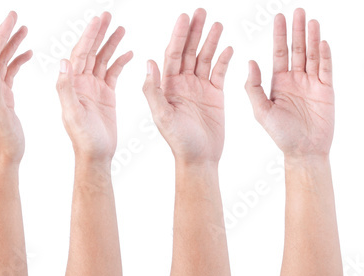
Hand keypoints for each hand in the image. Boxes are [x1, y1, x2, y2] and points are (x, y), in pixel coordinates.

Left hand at [0, 12, 31, 165]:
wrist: (2, 158)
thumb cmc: (2, 141)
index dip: (0, 35)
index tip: (11, 18)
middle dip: (5, 33)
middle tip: (15, 16)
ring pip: (1, 61)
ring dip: (12, 44)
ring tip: (25, 28)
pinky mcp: (2, 97)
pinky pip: (8, 72)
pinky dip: (17, 60)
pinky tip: (28, 53)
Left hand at [57, 12, 131, 162]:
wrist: (95, 156)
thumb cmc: (82, 138)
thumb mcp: (72, 113)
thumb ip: (65, 88)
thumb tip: (63, 61)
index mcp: (71, 85)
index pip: (79, 54)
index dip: (88, 36)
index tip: (97, 20)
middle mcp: (80, 83)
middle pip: (90, 51)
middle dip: (98, 33)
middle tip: (108, 15)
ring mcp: (93, 88)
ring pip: (102, 59)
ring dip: (110, 43)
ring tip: (120, 27)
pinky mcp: (105, 95)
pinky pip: (112, 72)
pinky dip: (120, 61)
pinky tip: (130, 51)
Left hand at [143, 9, 232, 164]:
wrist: (198, 159)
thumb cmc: (177, 141)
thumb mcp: (161, 116)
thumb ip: (153, 90)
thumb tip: (148, 62)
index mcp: (166, 86)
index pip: (172, 54)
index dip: (178, 35)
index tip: (184, 17)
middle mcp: (181, 84)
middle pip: (188, 51)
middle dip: (194, 31)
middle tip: (201, 10)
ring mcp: (198, 88)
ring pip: (204, 58)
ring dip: (210, 40)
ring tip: (217, 22)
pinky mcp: (214, 95)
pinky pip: (219, 72)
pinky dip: (224, 59)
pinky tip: (229, 46)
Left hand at [246, 8, 333, 158]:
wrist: (303, 151)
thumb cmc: (280, 134)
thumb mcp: (260, 110)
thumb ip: (253, 87)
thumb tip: (250, 61)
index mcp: (278, 82)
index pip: (279, 52)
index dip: (279, 35)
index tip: (278, 17)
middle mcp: (295, 79)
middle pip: (297, 49)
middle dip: (297, 30)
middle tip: (298, 10)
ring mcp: (312, 84)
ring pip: (312, 56)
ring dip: (312, 38)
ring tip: (311, 20)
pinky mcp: (326, 90)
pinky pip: (326, 70)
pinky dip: (325, 56)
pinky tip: (322, 42)